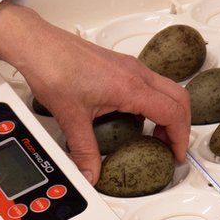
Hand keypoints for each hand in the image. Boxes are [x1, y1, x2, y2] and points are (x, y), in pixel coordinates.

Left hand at [0, 2, 190, 183]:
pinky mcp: (120, 65)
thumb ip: (84, 151)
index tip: (177, 154)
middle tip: (172, 147)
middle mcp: (136, 73)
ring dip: (169, 112)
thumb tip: (91, 174)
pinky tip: (136, 117)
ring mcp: (129, 66)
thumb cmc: (53, 68)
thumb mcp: (71, 118)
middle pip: (179, 98)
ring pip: (167, 89)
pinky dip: (155, 103)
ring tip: (156, 135)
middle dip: (182, 125)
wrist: (37, 45)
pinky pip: (150, 84)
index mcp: (131, 87)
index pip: (173, 112)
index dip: (180, 137)